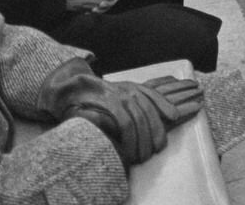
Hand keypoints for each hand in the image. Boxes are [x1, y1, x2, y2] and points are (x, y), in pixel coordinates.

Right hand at [39, 60, 203, 166]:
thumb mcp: (118, 97)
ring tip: (141, 156)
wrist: (72, 89)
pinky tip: (129, 149)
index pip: (155, 96)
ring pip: (139, 118)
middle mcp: (128, 89)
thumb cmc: (96, 98)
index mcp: (133, 87)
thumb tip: (160, 116)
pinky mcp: (108, 103)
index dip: (166, 107)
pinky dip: (130, 138)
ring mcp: (119, 95)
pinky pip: (125, 122)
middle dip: (155, 133)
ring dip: (142, 140)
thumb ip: (135, 104)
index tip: (172, 123)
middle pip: (149, 112)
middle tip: (154, 151)